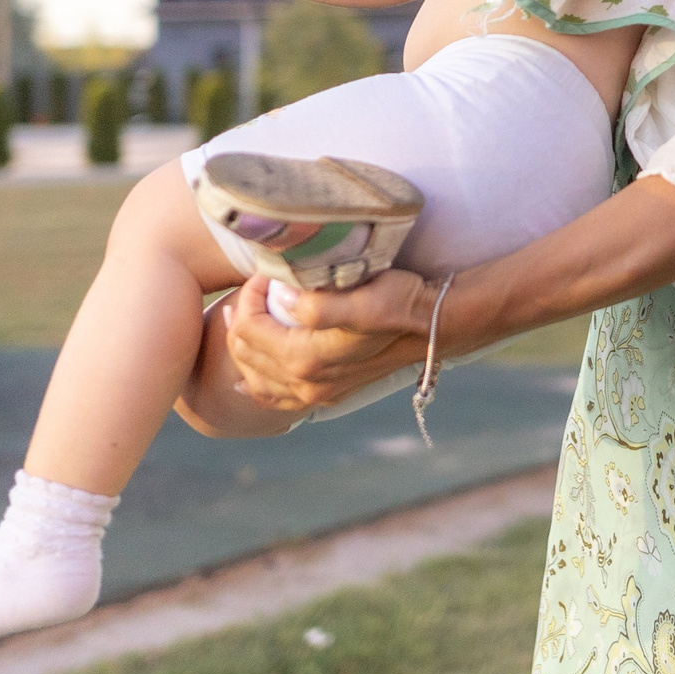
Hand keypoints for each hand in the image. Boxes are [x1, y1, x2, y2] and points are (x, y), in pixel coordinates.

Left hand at [206, 272, 427, 413]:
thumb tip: (281, 300)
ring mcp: (317, 393)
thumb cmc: (400, 302)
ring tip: (243, 320)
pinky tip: (247, 377)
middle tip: (252, 290)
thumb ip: (318, 305)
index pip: (250, 329)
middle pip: (246, 354)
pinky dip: (256, 385)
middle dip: (242, 318)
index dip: (248, 297)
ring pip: (255, 378)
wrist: (432, 325)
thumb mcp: (363, 297)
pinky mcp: (328, 394)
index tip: (265, 275)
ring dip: (243, 349)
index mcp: (307, 359)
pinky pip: (276, 398)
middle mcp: (307, 384)